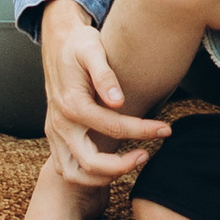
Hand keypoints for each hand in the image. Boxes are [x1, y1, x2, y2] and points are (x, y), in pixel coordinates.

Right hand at [38, 2, 170, 185]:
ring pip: (73, 173)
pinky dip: (86, 175)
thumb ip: (105, 75)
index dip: (143, 131)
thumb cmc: (79, 44)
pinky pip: (66, 168)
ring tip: (129, 164)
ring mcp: (54, 132)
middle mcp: (60, 123)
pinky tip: (109, 165)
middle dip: (123, 165)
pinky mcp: (53, 135)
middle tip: (147, 154)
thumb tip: (119, 102)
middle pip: (91, 162)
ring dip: (103, 177)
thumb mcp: (92, 49)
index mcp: (72, 104)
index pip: (113, 127)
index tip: (166, 129)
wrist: (57, 42)